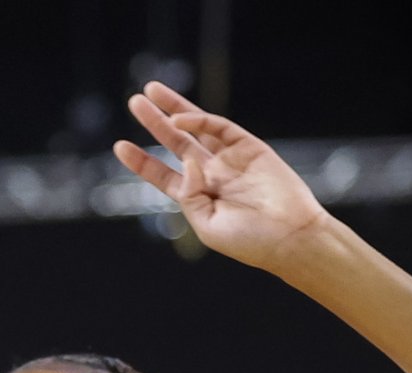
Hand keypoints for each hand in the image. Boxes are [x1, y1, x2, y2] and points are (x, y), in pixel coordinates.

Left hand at [113, 82, 332, 272]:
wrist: (291, 236)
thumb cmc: (250, 241)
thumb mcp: (207, 226)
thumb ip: (189, 196)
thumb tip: (187, 162)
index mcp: (198, 198)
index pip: (164, 175)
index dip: (142, 161)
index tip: (120, 146)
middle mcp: (211, 175)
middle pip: (176, 144)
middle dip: (155, 123)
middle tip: (134, 102)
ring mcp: (230, 159)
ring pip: (196, 128)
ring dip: (172, 110)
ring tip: (149, 92)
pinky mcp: (249, 147)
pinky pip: (219, 128)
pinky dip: (198, 121)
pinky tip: (177, 119)